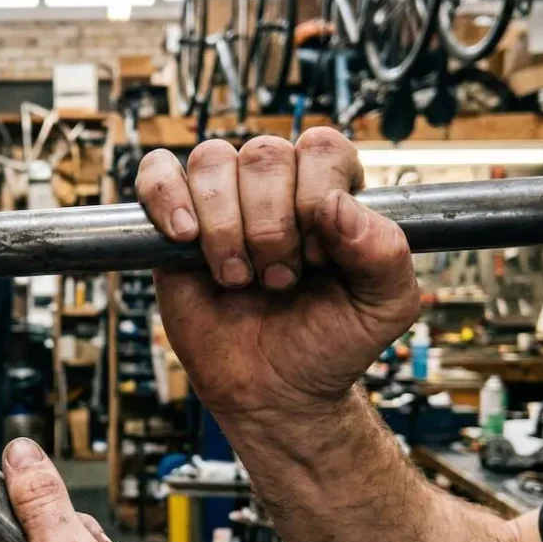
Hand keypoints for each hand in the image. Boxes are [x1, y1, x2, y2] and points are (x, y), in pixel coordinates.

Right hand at [137, 130, 418, 422]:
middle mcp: (276, 186)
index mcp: (330, 191)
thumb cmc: (328, 344)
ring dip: (224, 225)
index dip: (315, 198)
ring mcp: (222, 200)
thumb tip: (337, 203)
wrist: (273, 392)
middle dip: (270, 225)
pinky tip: (185, 238)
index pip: (321, 149)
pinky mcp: (172, 222)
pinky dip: (166, 198)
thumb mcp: (385, 306)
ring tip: (236, 278)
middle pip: (264, 155)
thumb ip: (386, 252)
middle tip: (278, 280)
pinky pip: (157, 171)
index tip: (318, 259)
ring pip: (211, 159)